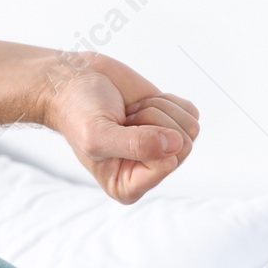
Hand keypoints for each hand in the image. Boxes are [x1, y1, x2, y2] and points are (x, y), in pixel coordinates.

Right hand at [39, 52, 199, 203]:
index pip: (166, 166)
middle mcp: (150, 171)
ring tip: (130, 114)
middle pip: (183, 148)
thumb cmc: (79, 112)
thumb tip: (175, 144)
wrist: (77, 81)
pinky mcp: (172, 123)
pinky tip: (142, 105)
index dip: (148, 141)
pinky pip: (190, 112)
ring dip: (158, 110)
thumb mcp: (97, 134)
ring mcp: (164, 147)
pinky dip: (167, 100)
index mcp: (128, 186)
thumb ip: (135, 145)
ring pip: (189, 129)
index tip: (119, 131)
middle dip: (152, 122)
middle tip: (124, 120)